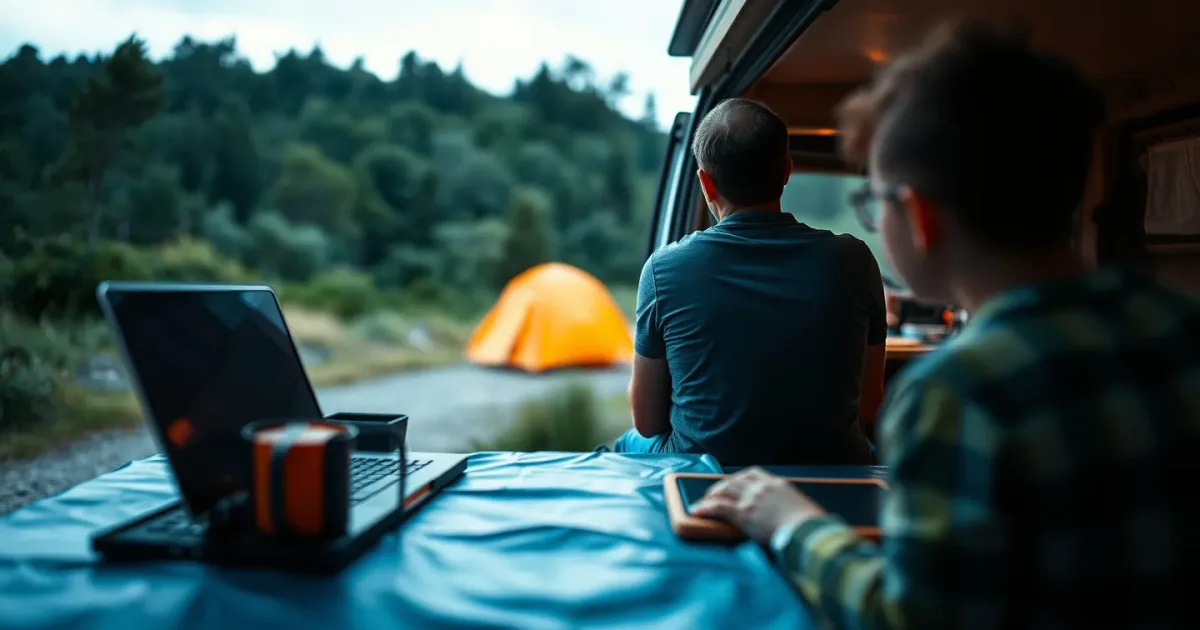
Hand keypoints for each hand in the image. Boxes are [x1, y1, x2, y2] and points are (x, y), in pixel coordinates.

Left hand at [693, 467, 825, 542]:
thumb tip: (785, 515)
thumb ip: (787, 506)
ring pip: (724, 491)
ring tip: (703, 502)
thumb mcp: (800, 507)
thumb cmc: (810, 526)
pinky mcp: (744, 513)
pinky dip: (706, 508)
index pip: (752, 473)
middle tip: (714, 494)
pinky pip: (719, 507)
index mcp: (777, 484)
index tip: (734, 483)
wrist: (808, 532)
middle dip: (722, 486)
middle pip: (735, 480)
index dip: (739, 478)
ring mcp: (751, 498)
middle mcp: (762, 487)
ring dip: (711, 496)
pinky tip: (697, 511)